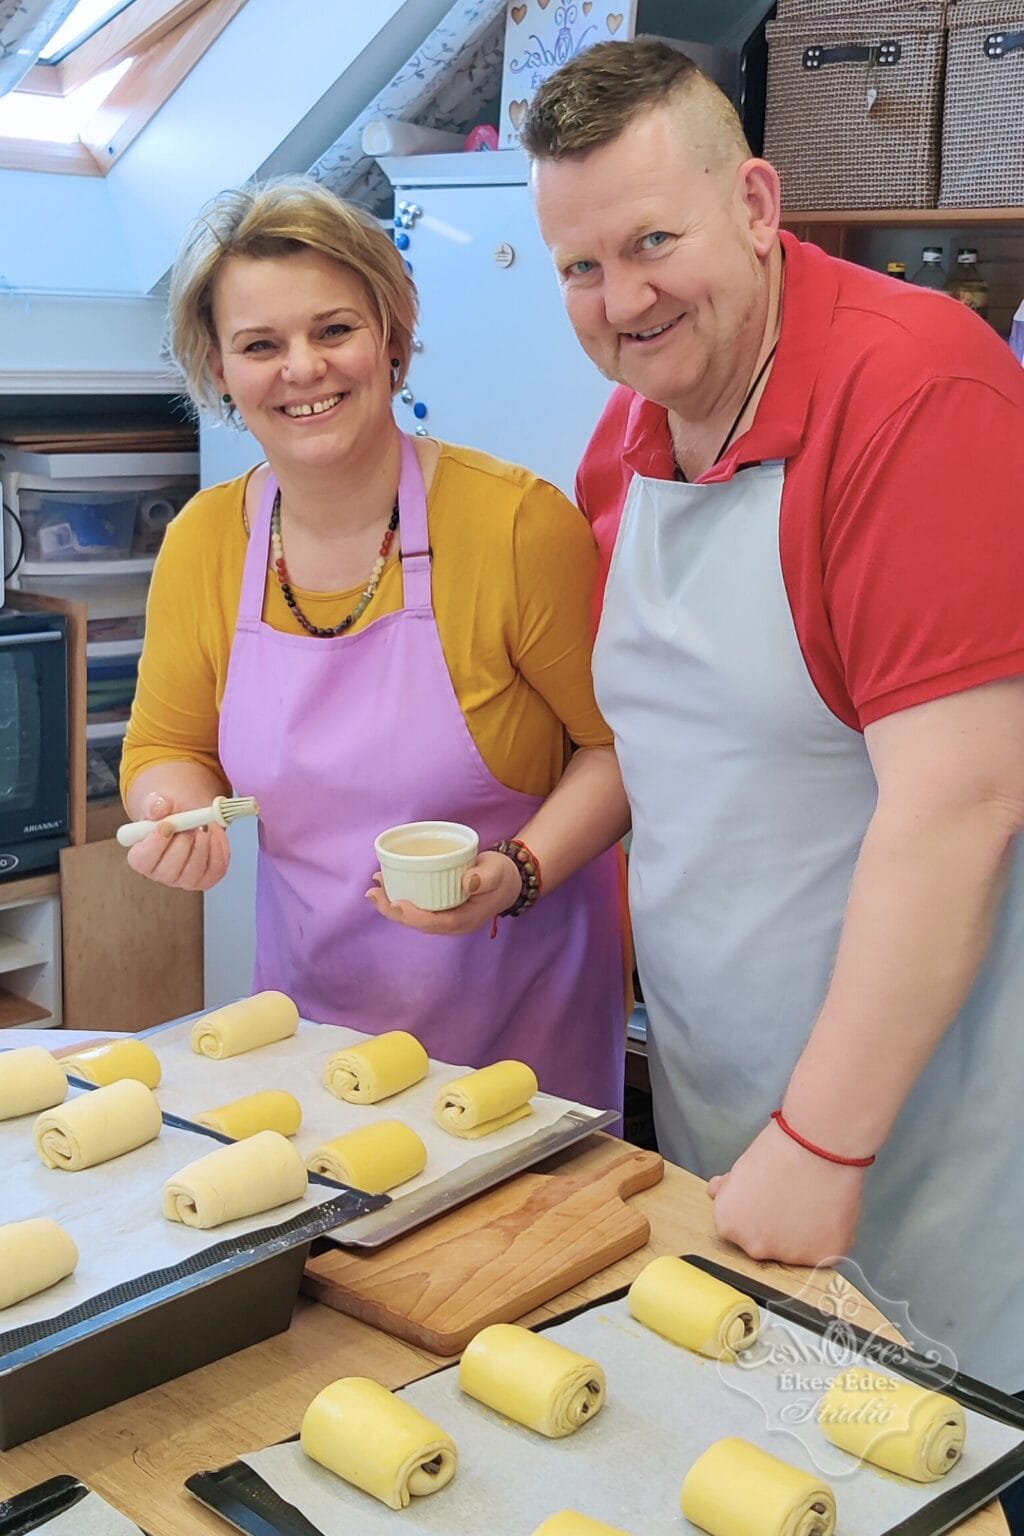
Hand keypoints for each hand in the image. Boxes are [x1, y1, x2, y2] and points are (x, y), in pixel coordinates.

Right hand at [124, 793, 230, 892]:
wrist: (191, 819)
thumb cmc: (169, 814)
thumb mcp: (158, 804)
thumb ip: (154, 805)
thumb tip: (159, 809)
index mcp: (141, 858)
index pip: (143, 860)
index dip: (156, 843)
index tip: (167, 824)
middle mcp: (161, 874)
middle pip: (169, 870)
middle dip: (183, 843)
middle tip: (191, 824)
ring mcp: (184, 880)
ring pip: (194, 871)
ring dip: (202, 845)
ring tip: (202, 827)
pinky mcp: (207, 879)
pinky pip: (215, 868)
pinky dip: (217, 849)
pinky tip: (213, 835)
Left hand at [364, 850, 521, 935]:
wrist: (507, 881)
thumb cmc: (501, 876)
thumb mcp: (496, 872)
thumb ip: (484, 877)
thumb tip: (467, 882)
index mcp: (464, 920)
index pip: (433, 924)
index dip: (412, 916)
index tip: (396, 902)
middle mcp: (450, 924)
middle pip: (416, 923)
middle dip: (392, 910)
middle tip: (372, 893)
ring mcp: (444, 918)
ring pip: (412, 917)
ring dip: (391, 904)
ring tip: (373, 888)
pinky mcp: (439, 909)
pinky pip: (416, 908)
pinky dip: (399, 898)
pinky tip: (386, 885)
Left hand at [707, 1119, 866, 1266]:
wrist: (817, 1146)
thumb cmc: (781, 1150)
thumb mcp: (740, 1167)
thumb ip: (728, 1189)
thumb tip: (718, 1190)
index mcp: (728, 1223)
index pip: (737, 1228)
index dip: (753, 1211)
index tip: (766, 1198)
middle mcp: (754, 1246)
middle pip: (764, 1243)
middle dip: (775, 1226)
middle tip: (790, 1198)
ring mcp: (788, 1256)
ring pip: (796, 1250)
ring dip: (802, 1233)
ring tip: (811, 1200)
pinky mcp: (822, 1257)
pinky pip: (825, 1253)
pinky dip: (828, 1236)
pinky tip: (828, 1209)